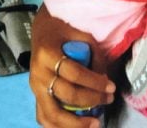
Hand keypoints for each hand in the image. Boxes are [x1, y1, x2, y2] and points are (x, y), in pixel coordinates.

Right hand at [29, 6, 113, 126]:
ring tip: (95, 123)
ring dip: (75, 123)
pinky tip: (75, 127)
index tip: (111, 86)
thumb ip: (94, 57)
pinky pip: (43, 117)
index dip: (95, 82)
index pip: (74, 74)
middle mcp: (38, 72)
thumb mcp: (82, 36)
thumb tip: (105, 81)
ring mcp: (35, 86)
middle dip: (92, 100)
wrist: (42, 29)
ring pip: (52, 114)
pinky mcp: (35, 95)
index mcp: (47, 53)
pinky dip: (58, 127)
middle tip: (108, 99)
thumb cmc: (64, 31)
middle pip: (67, 94)